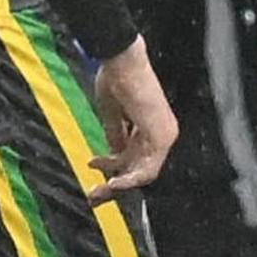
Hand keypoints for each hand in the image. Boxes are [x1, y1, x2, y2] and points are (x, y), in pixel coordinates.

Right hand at [85, 38, 178, 198]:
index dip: (113, 167)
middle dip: (114, 185)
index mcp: (151, 126)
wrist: (122, 60)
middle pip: (140, 169)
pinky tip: (110, 184)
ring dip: (118, 185)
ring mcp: (164, 135)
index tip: (92, 166)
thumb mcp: (113, 114)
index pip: (136, 157)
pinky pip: (147, 169)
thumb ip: (116, 135)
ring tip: (96, 192)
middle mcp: (162, 133)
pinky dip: (129, 180)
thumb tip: (113, 154)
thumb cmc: (116, 78)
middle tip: (94, 196)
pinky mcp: (161, 136)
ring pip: (143, 174)